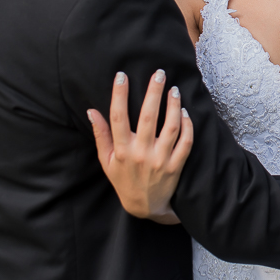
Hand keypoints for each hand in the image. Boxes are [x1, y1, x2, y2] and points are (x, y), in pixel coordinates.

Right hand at [88, 70, 193, 222]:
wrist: (145, 207)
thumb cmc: (123, 180)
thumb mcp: (106, 161)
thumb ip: (101, 135)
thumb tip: (92, 111)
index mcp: (121, 151)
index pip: (118, 117)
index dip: (119, 95)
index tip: (121, 75)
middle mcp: (140, 153)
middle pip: (148, 117)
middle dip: (153, 92)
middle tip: (159, 73)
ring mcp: (160, 160)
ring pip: (170, 127)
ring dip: (173, 106)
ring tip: (174, 90)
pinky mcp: (176, 166)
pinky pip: (185, 142)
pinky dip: (187, 126)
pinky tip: (184, 112)